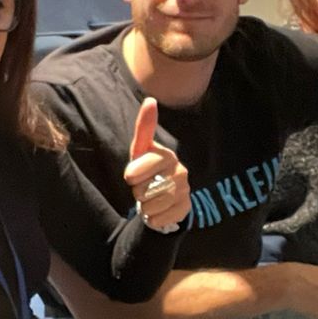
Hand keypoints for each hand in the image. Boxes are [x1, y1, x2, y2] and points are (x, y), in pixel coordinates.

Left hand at [122, 97, 189, 232]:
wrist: (162, 196)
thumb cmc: (147, 170)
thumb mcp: (141, 150)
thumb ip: (145, 127)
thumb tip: (151, 100)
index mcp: (167, 155)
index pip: (137, 171)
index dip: (132, 176)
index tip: (132, 175)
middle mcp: (180, 171)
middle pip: (143, 191)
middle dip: (138, 192)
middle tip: (144, 187)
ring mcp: (185, 191)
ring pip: (151, 206)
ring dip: (145, 206)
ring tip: (150, 199)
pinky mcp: (185, 209)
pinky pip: (159, 219)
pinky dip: (153, 218)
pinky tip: (157, 210)